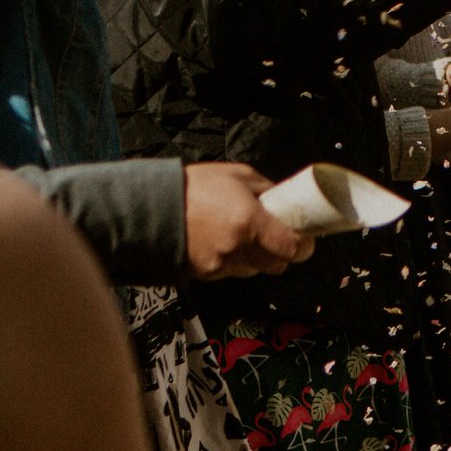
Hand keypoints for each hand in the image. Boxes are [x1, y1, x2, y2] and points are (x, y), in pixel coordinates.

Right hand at [183, 163, 313, 279]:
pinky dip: (232, 261)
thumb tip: (285, 201)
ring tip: (240, 235)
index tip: (304, 238)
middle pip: (277, 265)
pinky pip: (229, 272)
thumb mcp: (237, 176)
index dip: (304, 245)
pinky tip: (219, 242)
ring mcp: (218, 265)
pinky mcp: (203, 275)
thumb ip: (266, 190)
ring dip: (255, 258)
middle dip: (281, 252)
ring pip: (253, 271)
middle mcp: (236, 248)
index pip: (293, 249)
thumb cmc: (192, 187)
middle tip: (274, 236)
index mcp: (249, 222)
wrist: (146, 206)